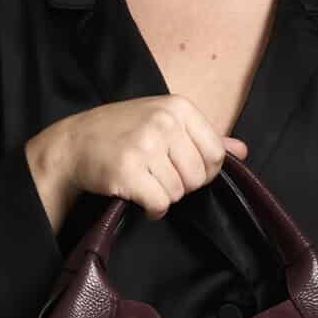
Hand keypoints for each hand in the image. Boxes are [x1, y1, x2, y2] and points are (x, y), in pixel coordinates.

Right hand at [25, 96, 245, 230]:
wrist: (74, 143)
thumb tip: (242, 150)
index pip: (216, 154)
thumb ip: (204, 136)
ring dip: (163, 196)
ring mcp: (145, 146)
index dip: (203, 171)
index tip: (183, 169)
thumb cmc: (122, 132)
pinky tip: (139, 198)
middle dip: (181, 185)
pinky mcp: (129, 171)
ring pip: (178, 192)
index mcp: (179, 108)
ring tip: (144, 182)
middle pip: (198, 177)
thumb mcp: (164, 121)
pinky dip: (152, 210)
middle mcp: (164, 123)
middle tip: (158, 176)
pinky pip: (159, 204)